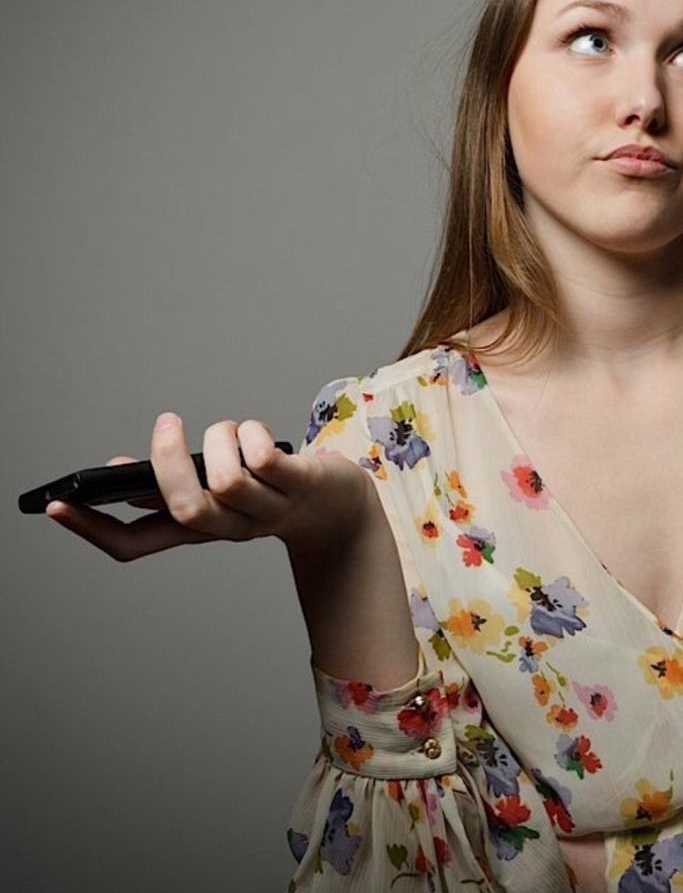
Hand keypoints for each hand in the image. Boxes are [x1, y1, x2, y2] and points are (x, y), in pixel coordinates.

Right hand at [44, 412, 370, 562]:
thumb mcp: (221, 494)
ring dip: (219, 440)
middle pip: (185, 511)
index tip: (56, 505)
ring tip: (230, 430)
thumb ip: (175, 486)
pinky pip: (268, 461)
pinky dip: (253, 436)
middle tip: (166, 425)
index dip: (93, 531)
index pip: (136, 544)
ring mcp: (270, 510)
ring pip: (228, 482)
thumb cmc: (273, 492)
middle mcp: (231, 528)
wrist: (340, 509)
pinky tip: (256, 433)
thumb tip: (122, 471)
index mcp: (201, 530)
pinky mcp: (302, 486)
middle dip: (167, 464)